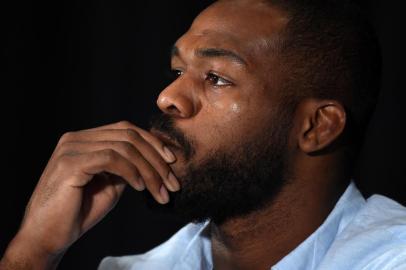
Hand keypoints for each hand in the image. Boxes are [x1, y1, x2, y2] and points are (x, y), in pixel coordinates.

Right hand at [0, 121, 179, 268]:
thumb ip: (127, 167)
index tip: (172, 162)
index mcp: (85, 140)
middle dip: (157, 159)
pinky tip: (141, 188)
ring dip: (150, 170)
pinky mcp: (70, 162)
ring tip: (161, 192)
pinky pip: (112, 158)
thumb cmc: (78, 212)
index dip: (153, 143)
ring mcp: (72, 148)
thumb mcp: (110, 184)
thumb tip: (153, 158)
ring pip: (125, 147)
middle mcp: (76, 138)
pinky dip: (132, 172)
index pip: (127, 130)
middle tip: (173, 183)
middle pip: (129, 136)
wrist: (47, 236)